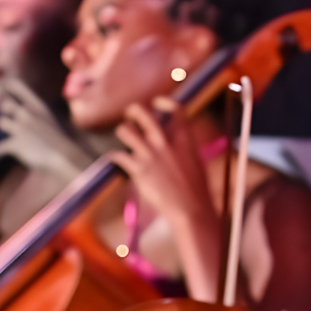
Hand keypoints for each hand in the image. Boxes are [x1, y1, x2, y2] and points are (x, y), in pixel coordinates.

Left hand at [0, 74, 96, 178]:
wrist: (65, 158)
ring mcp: (20, 128)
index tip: (2, 91)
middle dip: (3, 111)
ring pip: (0, 121)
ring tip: (8, 137)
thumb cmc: (58, 141)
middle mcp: (28, 113)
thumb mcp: (48, 121)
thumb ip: (34, 115)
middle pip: (4, 103)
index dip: (5, 87)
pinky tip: (2, 155)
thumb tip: (19, 113)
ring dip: (2, 130)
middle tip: (6, 121)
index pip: (17, 85)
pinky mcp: (14, 144)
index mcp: (38, 106)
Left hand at [109, 98, 214, 231]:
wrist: (190, 209)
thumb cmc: (195, 190)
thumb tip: (173, 139)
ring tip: (124, 136)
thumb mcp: (194, 161)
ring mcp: (150, 156)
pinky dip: (115, 156)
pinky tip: (115, 159)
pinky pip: (118, 155)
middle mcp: (165, 143)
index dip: (164, 102)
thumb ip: (182, 146)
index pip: (175, 109)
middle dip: (133, 110)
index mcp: (185, 139)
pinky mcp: (138, 170)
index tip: (156, 102)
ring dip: (122, 131)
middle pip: (143, 114)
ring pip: (125, 131)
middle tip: (130, 114)